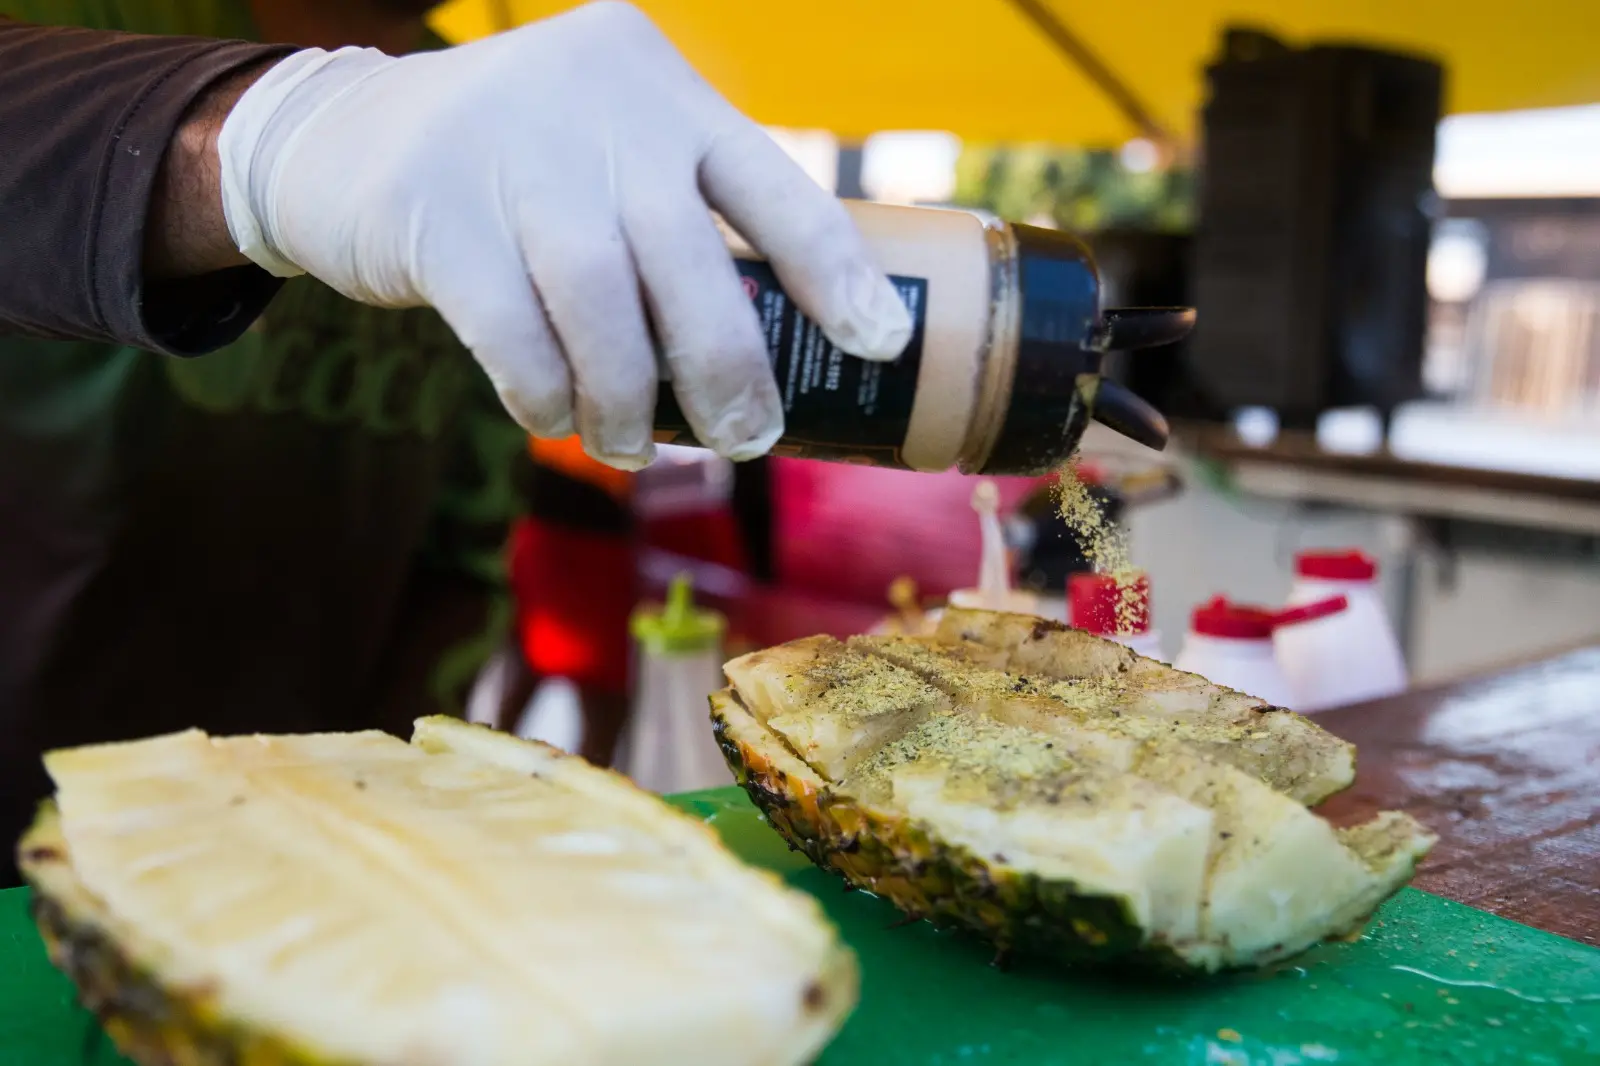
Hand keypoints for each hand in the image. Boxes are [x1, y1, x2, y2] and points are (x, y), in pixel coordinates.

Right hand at [216, 1, 912, 468]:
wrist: (339, 139)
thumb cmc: (513, 175)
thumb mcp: (605, 154)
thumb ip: (675, 220)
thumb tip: (756, 360)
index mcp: (660, 88)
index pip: (769, 181)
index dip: (833, 270)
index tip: (880, 342)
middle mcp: (595, 103)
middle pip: (688, 260)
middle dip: (726, 370)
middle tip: (748, 439)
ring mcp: (507, 147)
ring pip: (601, 304)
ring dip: (626, 399)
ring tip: (627, 446)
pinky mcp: (432, 207)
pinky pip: (513, 332)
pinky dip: (545, 391)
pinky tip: (552, 414)